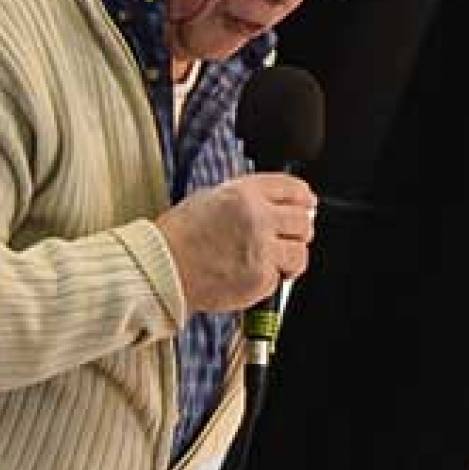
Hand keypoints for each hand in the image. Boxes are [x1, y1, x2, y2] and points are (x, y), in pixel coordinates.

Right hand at [156, 173, 316, 312]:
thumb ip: (246, 199)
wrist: (162, 269)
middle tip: (285, 240)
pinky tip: (250, 275)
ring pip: (300, 252)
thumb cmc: (178, 237)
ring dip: (290, 259)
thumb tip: (275, 204)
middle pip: (303, 221)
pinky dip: (271, 280)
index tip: (307, 206)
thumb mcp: (210, 199)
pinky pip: (281, 279)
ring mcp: (262, 249)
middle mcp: (257, 217)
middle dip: (298, 232)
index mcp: (245, 193)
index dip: (303, 199)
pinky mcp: (261, 278)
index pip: (293, 189)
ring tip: (271, 262)